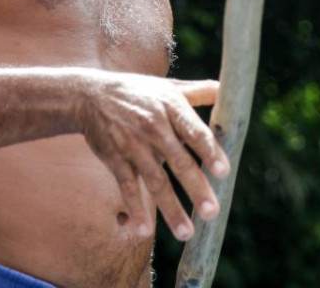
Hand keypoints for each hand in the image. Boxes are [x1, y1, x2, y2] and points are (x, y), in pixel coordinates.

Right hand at [76, 71, 230, 240]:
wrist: (90, 95)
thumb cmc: (139, 92)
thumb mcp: (169, 87)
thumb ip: (199, 91)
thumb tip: (229, 90)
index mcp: (172, 108)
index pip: (195, 132)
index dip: (210, 152)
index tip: (224, 172)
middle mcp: (153, 127)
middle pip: (178, 161)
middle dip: (196, 188)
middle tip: (212, 212)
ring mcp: (133, 145)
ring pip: (155, 180)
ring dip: (171, 209)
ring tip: (187, 233)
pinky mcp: (115, 158)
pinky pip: (127, 186)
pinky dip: (135, 208)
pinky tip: (144, 231)